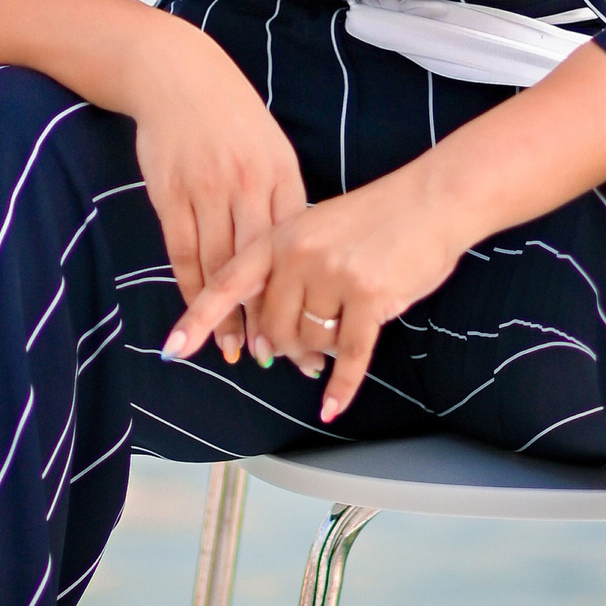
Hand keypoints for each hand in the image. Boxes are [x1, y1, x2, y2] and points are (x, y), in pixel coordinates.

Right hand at [130, 28, 307, 362]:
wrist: (178, 76)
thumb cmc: (232, 116)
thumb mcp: (273, 149)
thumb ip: (285, 197)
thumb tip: (301, 251)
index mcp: (282, 175)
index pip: (294, 250)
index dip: (300, 296)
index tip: (308, 332)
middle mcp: (247, 186)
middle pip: (259, 267)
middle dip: (266, 317)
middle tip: (275, 358)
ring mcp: (206, 191)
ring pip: (218, 267)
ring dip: (225, 314)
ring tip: (233, 351)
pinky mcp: (170, 195)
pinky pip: (182, 253)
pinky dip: (191, 289)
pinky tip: (197, 317)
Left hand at [162, 159, 465, 419]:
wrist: (433, 200)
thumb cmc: (377, 219)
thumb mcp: (318, 229)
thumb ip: (287, 273)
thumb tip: (271, 340)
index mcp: (280, 235)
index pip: (227, 283)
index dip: (198, 320)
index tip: (172, 350)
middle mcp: (300, 254)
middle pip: (273, 327)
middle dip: (287, 347)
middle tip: (303, 352)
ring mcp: (334, 275)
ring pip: (310, 341)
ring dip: (322, 352)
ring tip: (337, 339)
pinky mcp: (369, 297)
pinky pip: (348, 355)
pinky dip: (341, 385)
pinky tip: (332, 405)